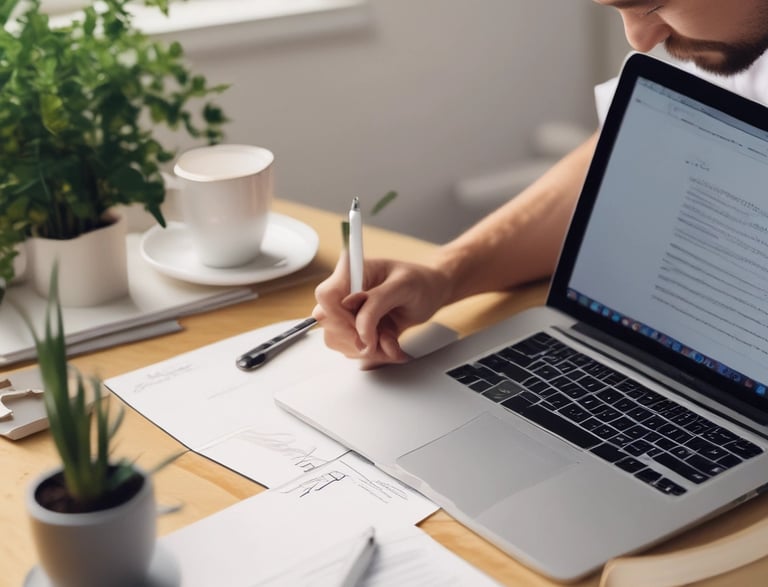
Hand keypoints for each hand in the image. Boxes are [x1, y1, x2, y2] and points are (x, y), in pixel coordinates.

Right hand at [313, 254, 451, 367]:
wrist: (429, 293)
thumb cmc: (419, 282)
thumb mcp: (402, 286)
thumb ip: (377, 305)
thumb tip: (360, 331)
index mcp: (352, 271)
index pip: (327, 296)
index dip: (340, 317)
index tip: (363, 330)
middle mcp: (345, 291)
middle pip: (329, 322)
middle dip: (358, 337)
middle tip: (385, 337)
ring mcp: (347, 312)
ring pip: (338, 340)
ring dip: (369, 348)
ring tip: (392, 341)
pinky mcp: (354, 329)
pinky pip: (353, 349)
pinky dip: (375, 353)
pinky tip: (391, 345)